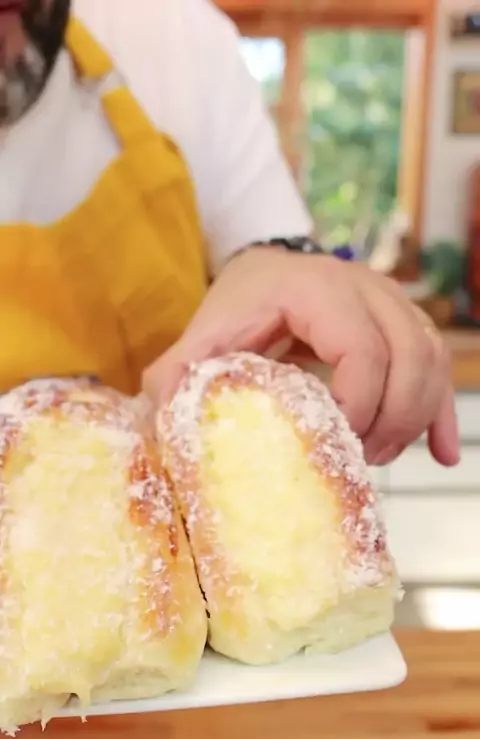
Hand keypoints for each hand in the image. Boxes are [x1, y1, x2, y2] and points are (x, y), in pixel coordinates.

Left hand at [144, 247, 458, 466]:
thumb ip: (179, 371)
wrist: (269, 270)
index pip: (360, 349)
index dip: (357, 404)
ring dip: (415, 418)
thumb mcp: (205, 332)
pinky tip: (442, 453)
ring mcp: (392, 304)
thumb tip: (158, 419)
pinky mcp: (406, 325)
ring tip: (379, 458)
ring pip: (430, 360)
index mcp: (316, 289)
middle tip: (359, 459)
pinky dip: (440, 413)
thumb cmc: (238, 304)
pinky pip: (438, 365)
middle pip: (409, 357)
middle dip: (391, 420)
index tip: (334, 444)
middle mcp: (366, 289)